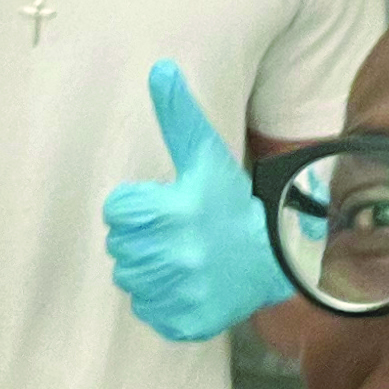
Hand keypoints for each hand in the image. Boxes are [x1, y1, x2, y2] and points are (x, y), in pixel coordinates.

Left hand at [101, 62, 293, 341]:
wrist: (271, 255)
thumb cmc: (228, 200)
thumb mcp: (203, 154)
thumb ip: (177, 114)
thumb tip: (159, 67)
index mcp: (176, 211)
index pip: (116, 211)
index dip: (138, 206)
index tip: (167, 205)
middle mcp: (178, 254)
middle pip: (119, 247)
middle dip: (142, 237)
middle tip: (175, 232)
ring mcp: (183, 292)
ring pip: (129, 280)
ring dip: (148, 268)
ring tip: (180, 256)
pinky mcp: (187, 321)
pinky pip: (147, 311)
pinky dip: (160, 300)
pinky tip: (185, 283)